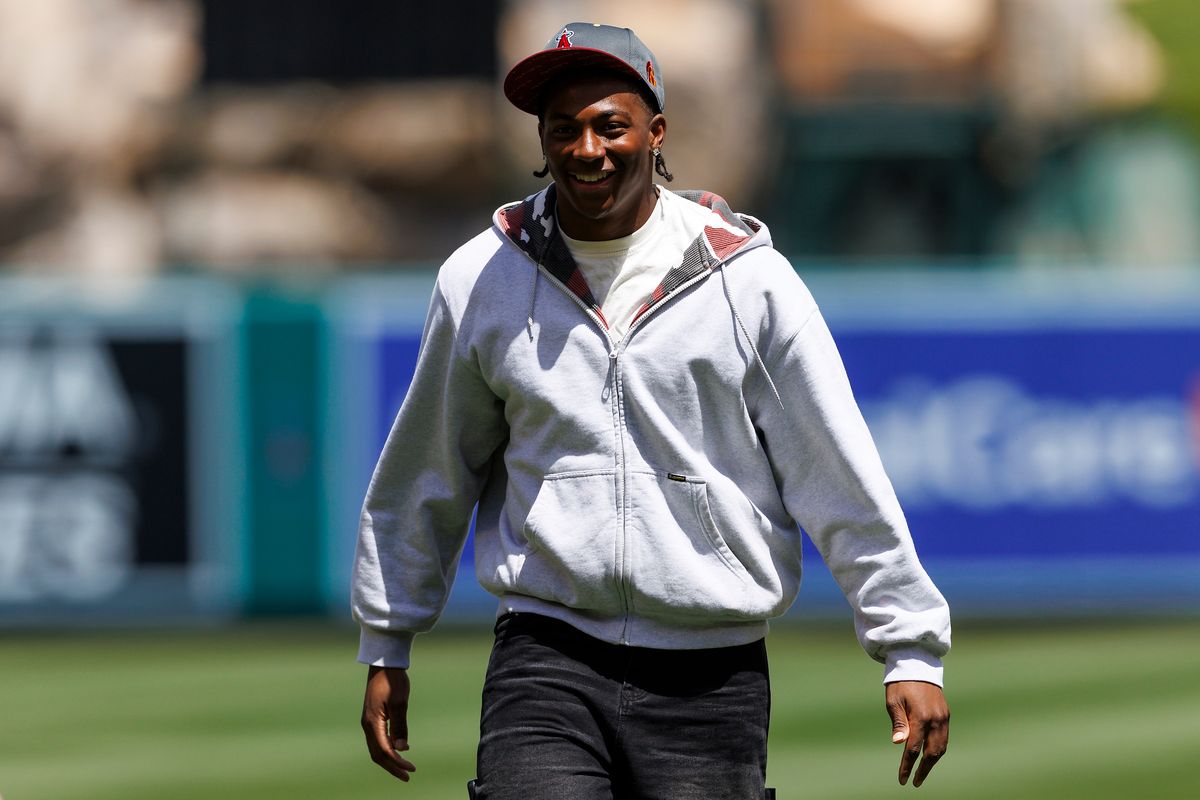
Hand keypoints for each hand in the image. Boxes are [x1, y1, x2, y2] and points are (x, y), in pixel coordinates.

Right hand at [361, 666, 415, 781]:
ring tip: (404, 767)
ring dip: (389, 759)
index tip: (412, 769)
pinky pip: (377, 739)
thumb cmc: (393, 680)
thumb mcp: (399, 703)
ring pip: (376, 748)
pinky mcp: (372, 717)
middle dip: (392, 767)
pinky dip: (387, 749)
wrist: (384, 663)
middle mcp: (367, 724)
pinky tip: (398, 750)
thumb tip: (401, 748)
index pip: (385, 750)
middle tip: (408, 776)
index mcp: (372, 722)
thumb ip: (400, 726)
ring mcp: (368, 721)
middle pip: (377, 754)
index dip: (398, 762)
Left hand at [885, 680, 948, 786]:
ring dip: (932, 762)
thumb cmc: (900, 683)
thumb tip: (898, 744)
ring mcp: (943, 718)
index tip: (902, 779)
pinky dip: (938, 750)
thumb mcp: (893, 701)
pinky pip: (944, 738)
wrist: (917, 664)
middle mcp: (935, 720)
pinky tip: (930, 755)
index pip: (914, 749)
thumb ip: (898, 723)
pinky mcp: (946, 714)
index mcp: (920, 717)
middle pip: (931, 753)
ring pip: (941, 747)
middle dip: (923, 770)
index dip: (907, 766)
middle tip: (915, 782)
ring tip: (922, 772)